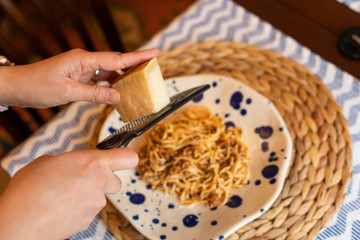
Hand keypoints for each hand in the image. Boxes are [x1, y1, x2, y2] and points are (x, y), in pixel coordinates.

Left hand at [0, 48, 158, 107]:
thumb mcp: (68, 92)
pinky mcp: (79, 76)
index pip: (116, 58)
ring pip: (109, 72)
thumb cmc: (38, 86)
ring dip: (123, 78)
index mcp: (83, 60)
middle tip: (152, 70)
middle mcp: (85, 61)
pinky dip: (110, 85)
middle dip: (134, 66)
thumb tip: (118, 96)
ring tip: (139, 84)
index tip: (155, 53)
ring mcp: (82, 68)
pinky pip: (100, 79)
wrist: (18, 87)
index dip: (137, 57)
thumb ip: (95, 93)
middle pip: (116, 62)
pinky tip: (118, 92)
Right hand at [0, 148, 137, 239]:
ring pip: (99, 196)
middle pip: (115, 181)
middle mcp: (99, 184)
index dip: (126, 157)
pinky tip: (60, 206)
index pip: (127, 158)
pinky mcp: (89, 220)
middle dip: (103, 180)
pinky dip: (79, 208)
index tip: (123, 157)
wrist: (22, 221)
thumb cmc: (31, 189)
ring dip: (87, 194)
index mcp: (92, 163)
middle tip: (83, 179)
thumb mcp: (47, 161)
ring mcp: (95, 204)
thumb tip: (69, 166)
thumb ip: (68, 161)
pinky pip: (88, 210)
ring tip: (62, 194)